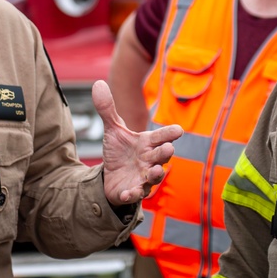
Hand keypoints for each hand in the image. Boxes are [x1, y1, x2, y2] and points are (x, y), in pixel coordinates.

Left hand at [93, 80, 182, 205]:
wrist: (111, 176)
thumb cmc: (119, 151)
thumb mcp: (113, 130)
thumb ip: (107, 109)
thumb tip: (98, 83)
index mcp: (147, 143)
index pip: (161, 136)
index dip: (170, 133)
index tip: (178, 130)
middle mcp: (149, 160)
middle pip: (161, 156)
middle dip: (165, 153)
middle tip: (168, 148)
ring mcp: (143, 177)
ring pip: (154, 177)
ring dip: (156, 174)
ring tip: (156, 171)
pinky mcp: (133, 191)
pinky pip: (135, 194)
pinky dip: (132, 194)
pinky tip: (126, 193)